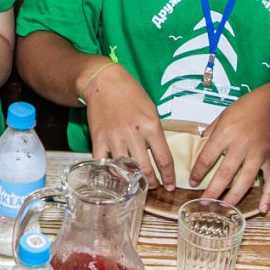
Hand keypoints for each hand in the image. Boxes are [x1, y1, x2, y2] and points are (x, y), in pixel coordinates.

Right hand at [83, 65, 175, 188]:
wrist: (104, 82)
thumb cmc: (130, 94)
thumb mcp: (151, 110)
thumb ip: (155, 132)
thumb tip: (159, 154)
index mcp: (151, 126)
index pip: (164, 159)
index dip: (169, 176)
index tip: (170, 185)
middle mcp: (134, 134)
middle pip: (146, 169)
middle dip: (152, 182)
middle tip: (154, 186)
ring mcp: (115, 138)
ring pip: (126, 170)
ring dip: (133, 181)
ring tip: (137, 183)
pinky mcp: (99, 139)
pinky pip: (104, 163)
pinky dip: (111, 172)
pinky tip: (116, 176)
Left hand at [192, 82, 269, 212]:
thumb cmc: (250, 106)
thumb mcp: (225, 114)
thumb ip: (212, 130)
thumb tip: (200, 143)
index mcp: (226, 133)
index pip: (206, 158)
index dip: (198, 173)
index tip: (193, 182)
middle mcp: (242, 145)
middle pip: (224, 175)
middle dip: (212, 192)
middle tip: (203, 203)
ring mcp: (259, 154)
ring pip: (245, 182)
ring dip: (233, 198)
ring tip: (223, 208)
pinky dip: (267, 196)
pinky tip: (261, 208)